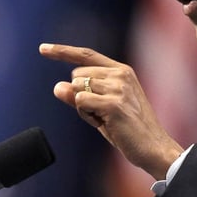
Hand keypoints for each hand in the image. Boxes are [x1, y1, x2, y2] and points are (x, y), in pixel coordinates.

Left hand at [39, 43, 183, 179]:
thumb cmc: (128, 129)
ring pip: (77, 89)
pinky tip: (105, 123)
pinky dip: (86, 115)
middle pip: (76, 76)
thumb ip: (81, 96)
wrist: (153, 147)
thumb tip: (57, 86)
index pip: (86, 55)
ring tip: (106, 119)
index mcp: (121, 71)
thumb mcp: (102, 109)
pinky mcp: (113, 103)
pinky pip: (81, 102)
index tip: (42, 48)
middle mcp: (120, 74)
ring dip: (83, 108)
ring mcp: (118, 87)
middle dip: (80, 96)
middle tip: (101, 114)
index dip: (63, 51)